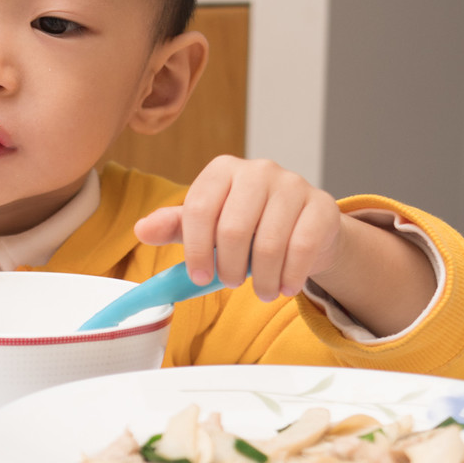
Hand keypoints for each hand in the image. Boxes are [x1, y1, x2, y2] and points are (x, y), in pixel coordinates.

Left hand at [135, 156, 341, 300]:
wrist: (302, 226)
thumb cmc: (246, 226)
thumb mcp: (206, 226)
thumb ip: (175, 227)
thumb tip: (142, 229)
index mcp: (222, 170)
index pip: (199, 209)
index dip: (196, 249)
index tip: (200, 276)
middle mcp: (258, 170)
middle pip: (233, 228)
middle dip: (229, 267)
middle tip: (231, 283)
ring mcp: (293, 184)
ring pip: (269, 242)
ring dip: (262, 279)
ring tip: (261, 292)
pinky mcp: (321, 205)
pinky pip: (301, 247)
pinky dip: (290, 275)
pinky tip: (285, 287)